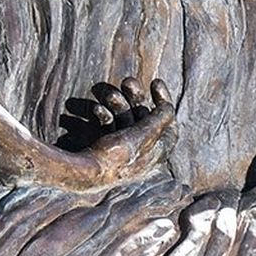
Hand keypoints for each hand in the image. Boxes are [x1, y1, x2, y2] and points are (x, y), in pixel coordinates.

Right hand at [58, 77, 175, 187]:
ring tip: (108, 94)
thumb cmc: (118, 155)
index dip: (164, 100)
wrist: (86, 174)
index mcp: (157, 152)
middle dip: (135, 97)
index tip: (154, 82)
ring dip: (117, 103)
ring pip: (126, 119)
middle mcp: (143, 152)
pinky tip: (96, 109)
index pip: (168, 122)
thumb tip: (168, 107)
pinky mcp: (107, 150)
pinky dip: (105, 116)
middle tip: (127, 81)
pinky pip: (110, 127)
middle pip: (145, 118)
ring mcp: (124, 151)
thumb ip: (161, 118)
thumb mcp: (145, 133)